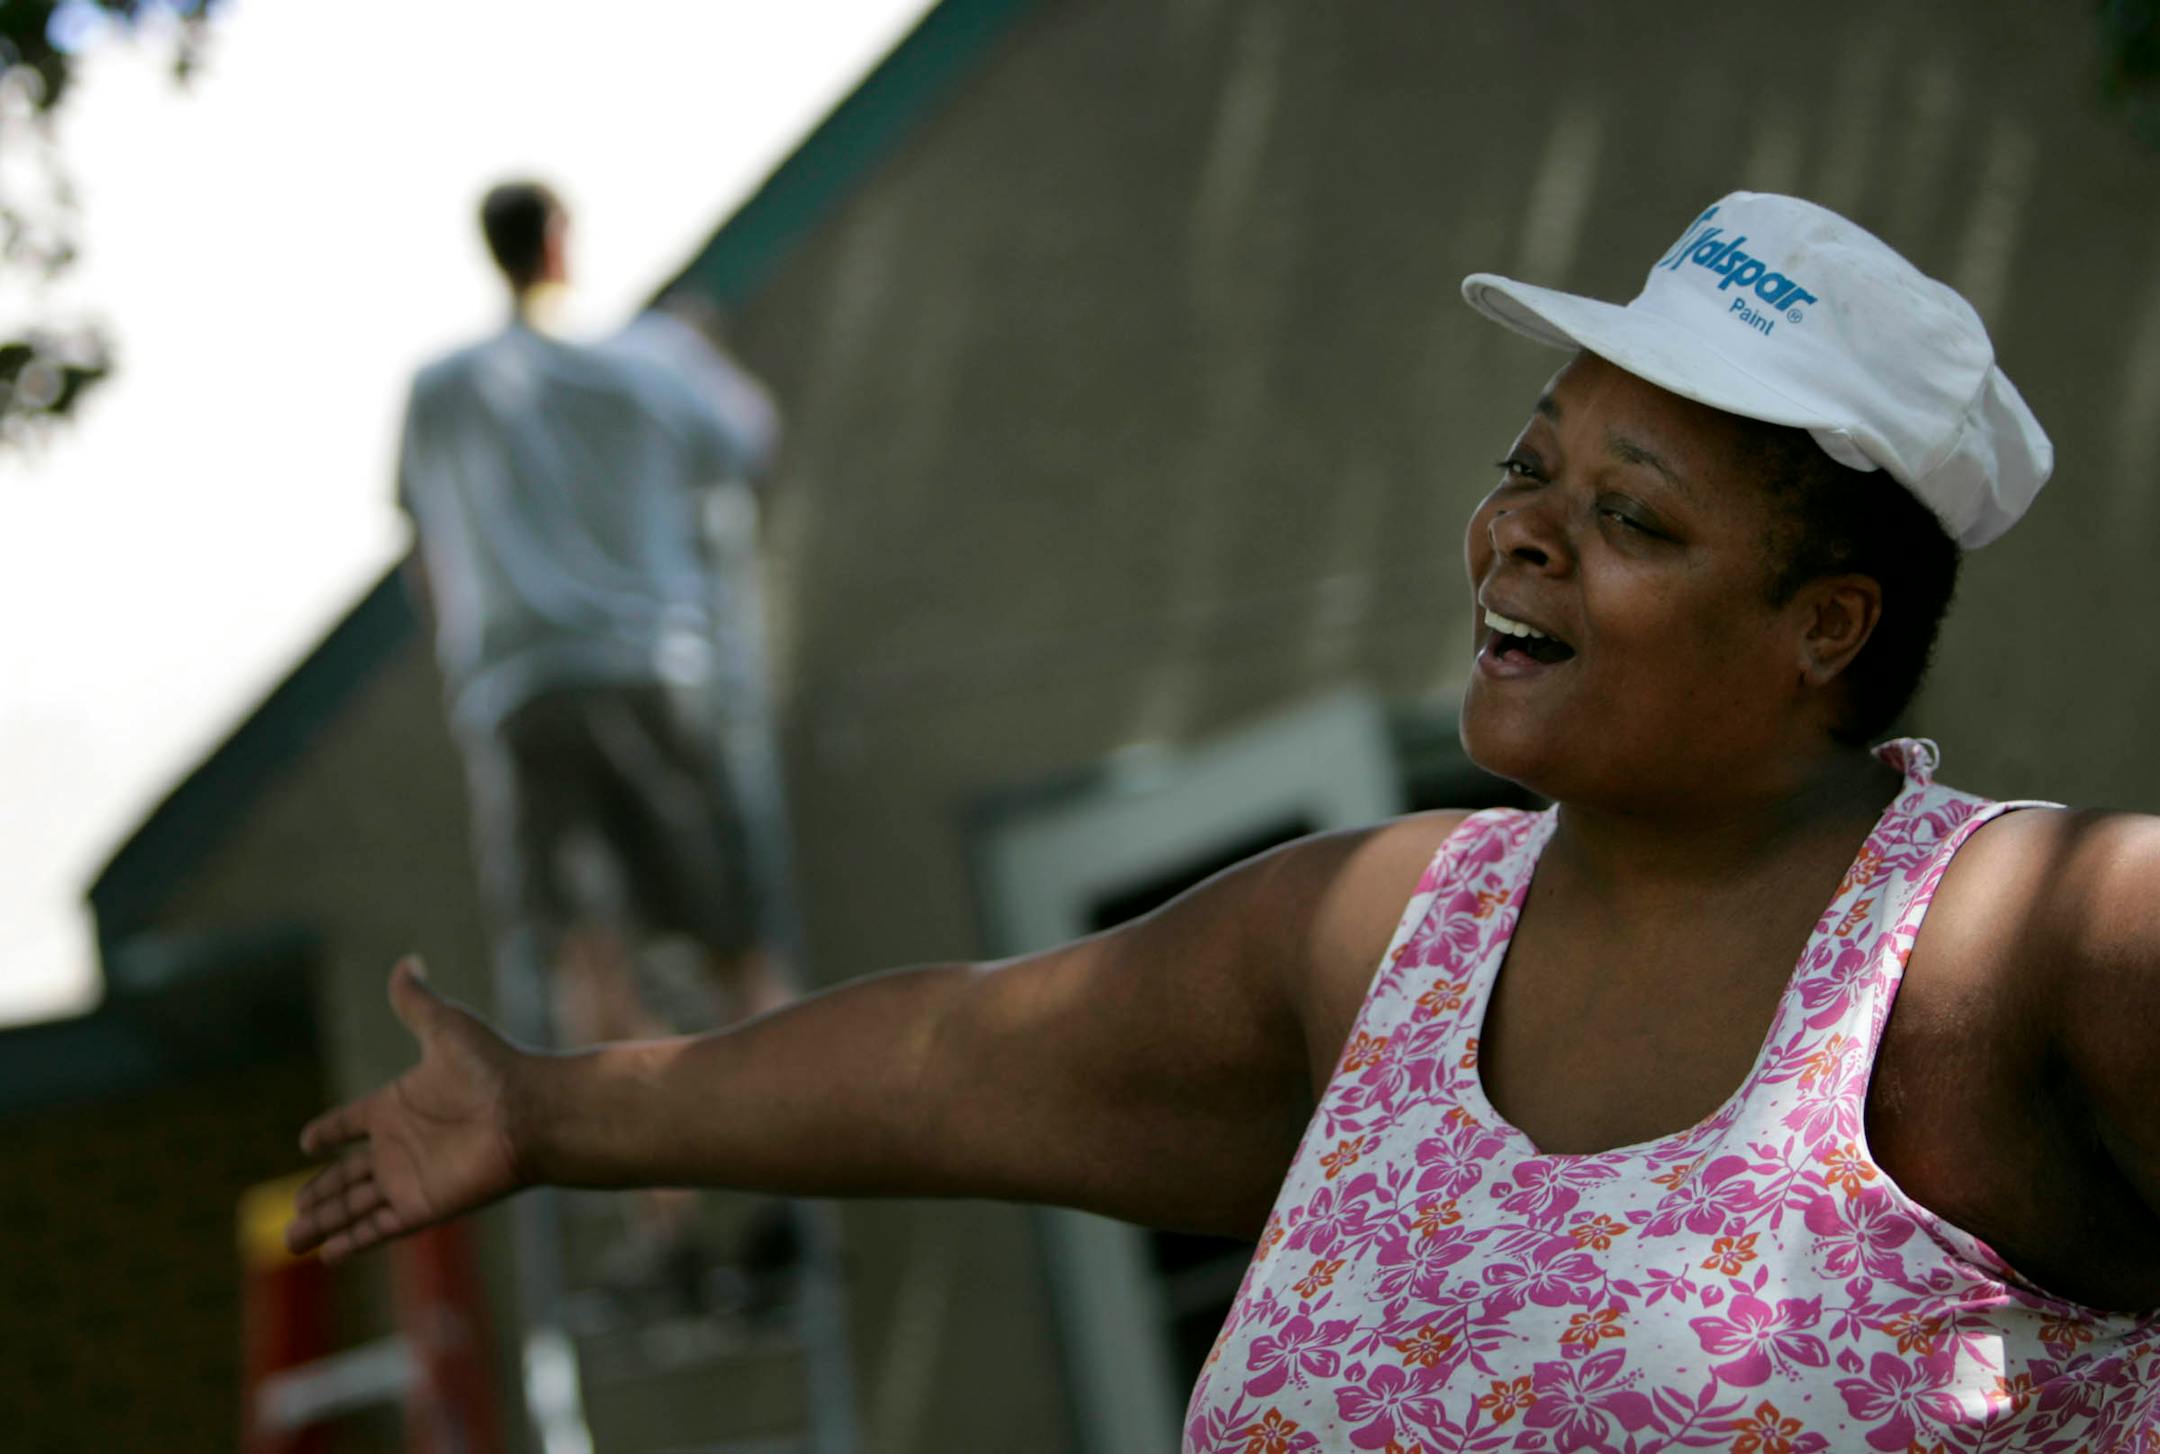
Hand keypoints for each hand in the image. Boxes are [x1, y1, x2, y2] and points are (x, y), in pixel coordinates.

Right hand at [285, 958, 531, 1262]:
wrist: (532, 1111)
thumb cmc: (494, 1068)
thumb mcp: (446, 1028)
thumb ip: (417, 1002)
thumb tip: (407, 962)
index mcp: (397, 1104)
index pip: (352, 1122)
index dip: (329, 1132)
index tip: (307, 1142)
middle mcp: (400, 1145)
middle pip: (347, 1177)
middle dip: (317, 1195)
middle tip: (287, 1213)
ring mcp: (410, 1177)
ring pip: (354, 1206)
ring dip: (323, 1223)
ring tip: (289, 1241)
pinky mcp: (423, 1205)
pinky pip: (379, 1228)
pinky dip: (353, 1240)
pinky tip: (328, 1253)